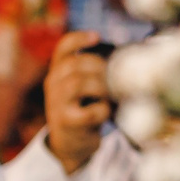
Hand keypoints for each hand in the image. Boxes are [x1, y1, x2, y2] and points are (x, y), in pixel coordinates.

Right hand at [43, 30, 112, 174]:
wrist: (69, 144)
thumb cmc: (84, 110)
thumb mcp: (82, 88)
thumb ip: (93, 72)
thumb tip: (126, 56)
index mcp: (57, 72)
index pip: (62, 48)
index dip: (79, 39)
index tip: (97, 36)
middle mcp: (53, 84)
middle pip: (74, 64)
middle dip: (99, 67)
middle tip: (115, 78)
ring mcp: (57, 103)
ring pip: (77, 84)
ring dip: (101, 87)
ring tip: (111, 95)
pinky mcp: (67, 121)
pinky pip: (90, 111)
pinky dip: (103, 110)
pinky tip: (106, 112)